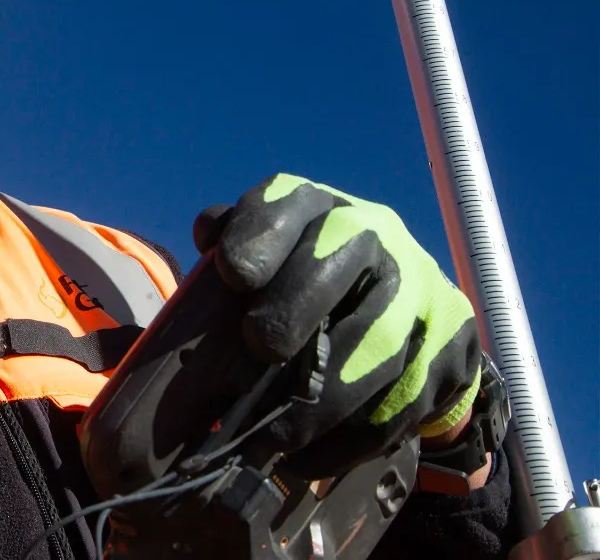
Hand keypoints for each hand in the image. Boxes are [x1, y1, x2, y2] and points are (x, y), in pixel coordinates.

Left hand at [194, 174, 480, 476]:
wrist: (409, 309)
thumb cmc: (307, 281)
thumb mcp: (272, 254)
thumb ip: (233, 241)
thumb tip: (208, 235)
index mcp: (320, 208)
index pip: (289, 201)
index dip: (261, 233)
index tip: (233, 273)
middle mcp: (378, 235)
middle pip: (342, 258)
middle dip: (295, 305)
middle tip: (258, 348)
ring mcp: (422, 290)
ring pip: (379, 343)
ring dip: (321, 398)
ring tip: (272, 435)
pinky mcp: (452, 346)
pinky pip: (403, 401)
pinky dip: (350, 439)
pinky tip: (307, 459)